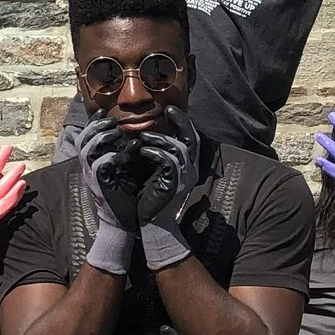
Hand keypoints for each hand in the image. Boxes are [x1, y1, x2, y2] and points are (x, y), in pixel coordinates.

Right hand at [78, 120, 142, 275]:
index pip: (86, 137)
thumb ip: (123, 152)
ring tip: (118, 133)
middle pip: (82, 139)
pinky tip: (127, 152)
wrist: (123, 222)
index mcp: (92, 162)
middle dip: (96, 126)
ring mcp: (92, 177)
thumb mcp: (124, 168)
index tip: (105, 111)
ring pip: (87, 149)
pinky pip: (101, 165)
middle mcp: (88, 168)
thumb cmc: (126, 194)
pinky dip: (113, 156)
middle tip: (113, 121)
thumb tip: (133, 135)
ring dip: (102, 137)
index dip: (93, 122)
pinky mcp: (101, 185)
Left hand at [131, 109, 201, 270]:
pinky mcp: (174, 185)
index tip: (170, 109)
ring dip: (160, 139)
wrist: (152, 225)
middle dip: (182, 121)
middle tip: (168, 109)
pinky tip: (142, 152)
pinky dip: (155, 153)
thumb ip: (155, 154)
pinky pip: (168, 161)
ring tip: (143, 137)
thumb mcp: (153, 172)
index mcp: (187, 167)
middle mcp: (190, 170)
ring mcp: (184, 178)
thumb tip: (143, 136)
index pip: (191, 138)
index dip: (183, 122)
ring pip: (179, 148)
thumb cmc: (149, 199)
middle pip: (193, 138)